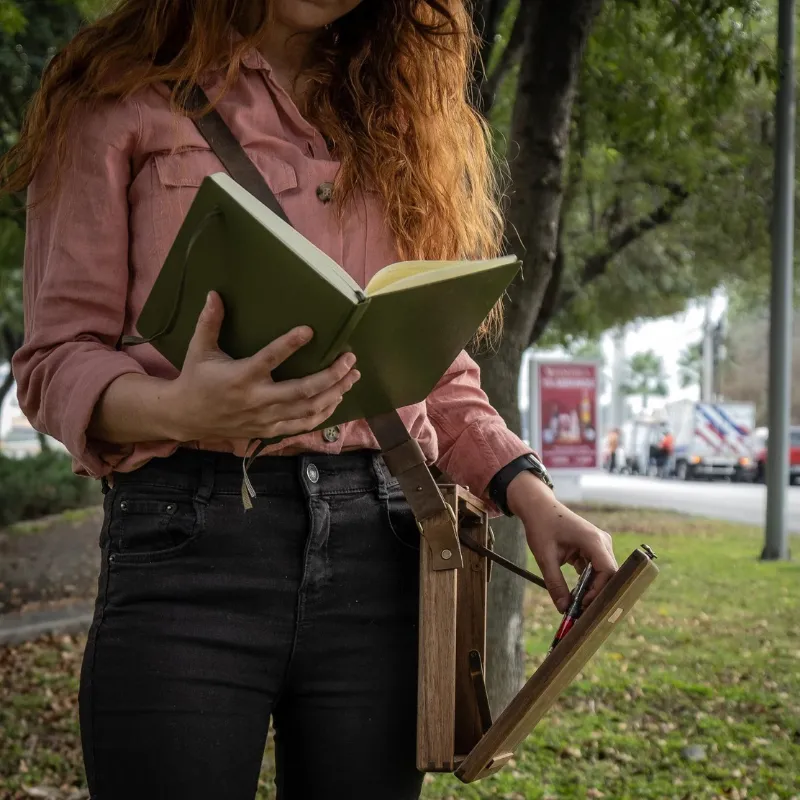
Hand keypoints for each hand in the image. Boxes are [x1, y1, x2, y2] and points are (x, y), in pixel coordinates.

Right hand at [165, 291, 359, 440]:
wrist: (186, 417)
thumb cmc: (196, 379)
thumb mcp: (199, 349)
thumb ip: (209, 322)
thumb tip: (214, 294)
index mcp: (240, 377)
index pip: (269, 359)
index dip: (289, 344)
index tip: (309, 330)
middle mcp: (257, 400)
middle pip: (302, 391)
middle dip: (330, 376)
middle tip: (349, 359)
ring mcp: (265, 418)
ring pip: (308, 409)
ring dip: (335, 393)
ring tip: (352, 376)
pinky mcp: (269, 430)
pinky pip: (302, 424)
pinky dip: (323, 413)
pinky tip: (337, 399)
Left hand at [506, 471, 616, 612]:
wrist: (538, 507)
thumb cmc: (541, 526)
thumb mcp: (544, 557)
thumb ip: (555, 583)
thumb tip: (563, 609)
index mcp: (593, 540)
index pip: (608, 572)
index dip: (599, 592)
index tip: (583, 606)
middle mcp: (602, 542)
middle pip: (608, 575)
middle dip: (595, 594)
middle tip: (580, 612)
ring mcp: (599, 544)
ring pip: (602, 574)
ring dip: (591, 589)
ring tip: (577, 605)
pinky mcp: (592, 548)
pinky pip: (595, 569)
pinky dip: (586, 582)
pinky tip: (576, 594)